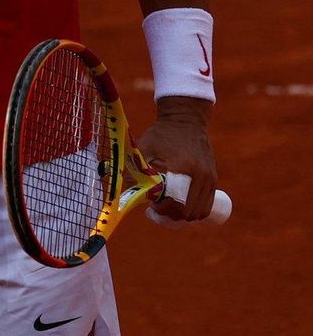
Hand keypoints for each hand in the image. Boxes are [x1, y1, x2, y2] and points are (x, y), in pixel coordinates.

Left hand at [136, 96, 218, 221]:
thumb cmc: (161, 134)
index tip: (151, 205)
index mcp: (183, 169)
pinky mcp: (213, 179)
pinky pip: (207, 205)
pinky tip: (180, 205)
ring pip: (199, 212)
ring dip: (182, 215)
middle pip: (187, 212)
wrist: (186, 120)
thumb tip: (122, 192)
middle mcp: (200, 176)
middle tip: (157, 207)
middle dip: (170, 215)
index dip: (162, 211)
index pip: (176, 204)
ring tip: (168, 206)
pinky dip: (194, 211)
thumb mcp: (144, 149)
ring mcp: (209, 179)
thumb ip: (135, 170)